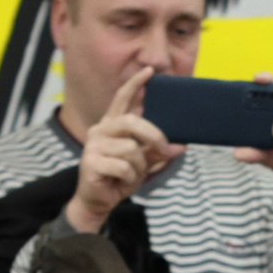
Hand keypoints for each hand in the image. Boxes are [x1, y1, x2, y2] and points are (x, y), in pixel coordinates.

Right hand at [65, 67, 182, 233]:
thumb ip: (159, 151)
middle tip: (165, 148)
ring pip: (130, 148)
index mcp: (112, 125)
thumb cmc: (120, 177)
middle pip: (131, 121)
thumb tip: (181, 145)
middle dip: (153, 134)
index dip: (135, 84)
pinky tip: (121, 181)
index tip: (149, 71)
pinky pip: (123, 166)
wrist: (98, 201)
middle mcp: (100, 130)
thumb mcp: (143, 163)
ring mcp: (93, 145)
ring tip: (132, 173)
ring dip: (139, 165)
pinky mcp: (91, 162)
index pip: (122, 98)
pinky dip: (129, 177)